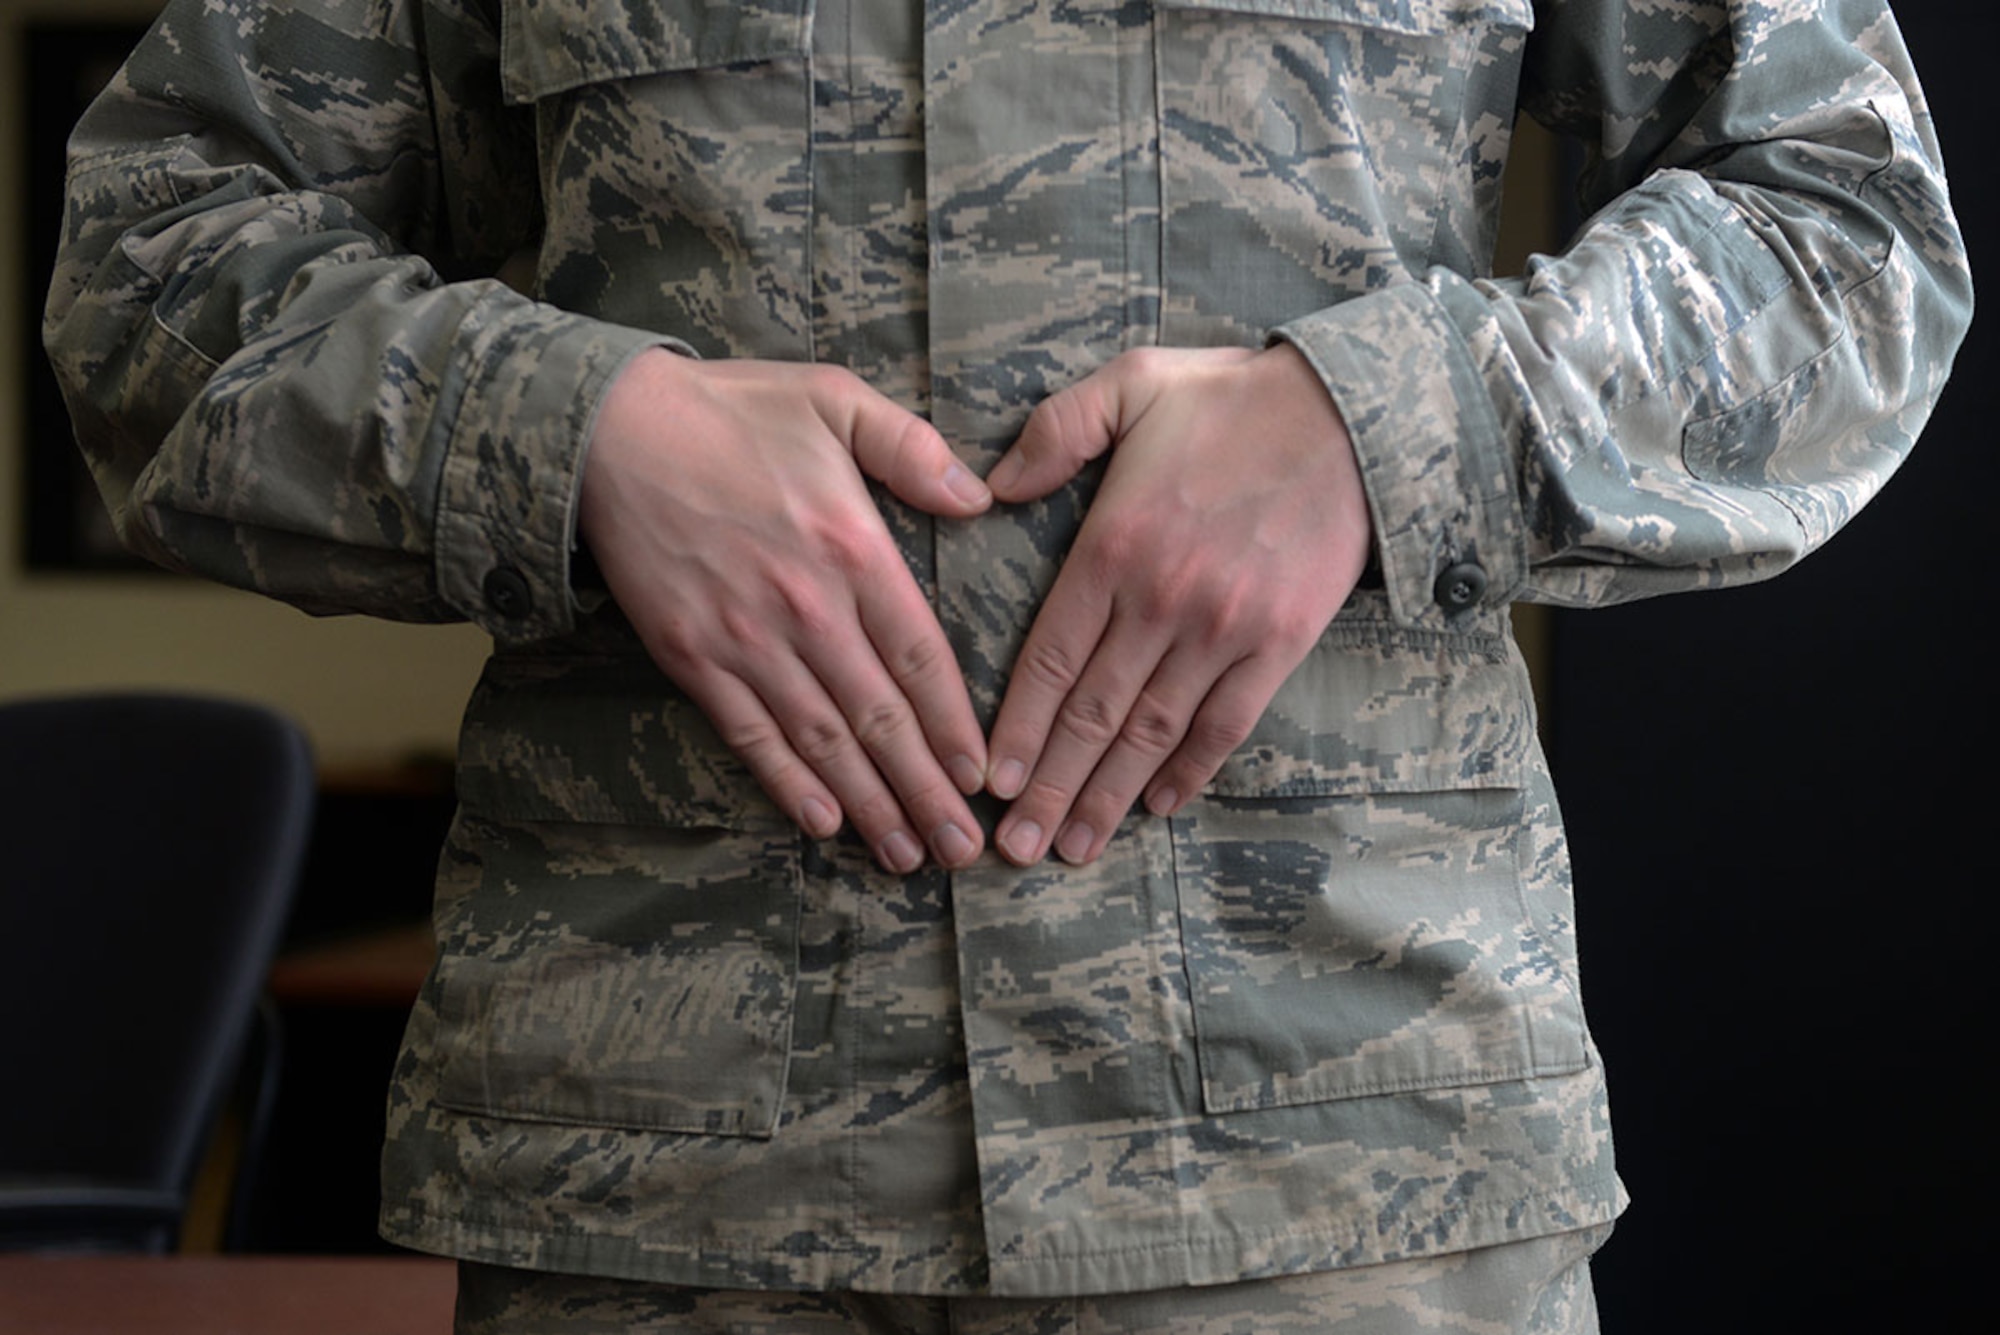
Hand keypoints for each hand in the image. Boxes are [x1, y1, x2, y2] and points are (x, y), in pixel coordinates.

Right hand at [578, 350, 992, 871]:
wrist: (611, 429)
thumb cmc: (732, 411)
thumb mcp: (836, 399)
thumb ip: (913, 449)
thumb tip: (980, 498)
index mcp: (853, 549)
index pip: (920, 658)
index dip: (954, 725)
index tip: (983, 776)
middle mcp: (807, 608)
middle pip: (881, 718)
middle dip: (926, 791)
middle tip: (963, 850)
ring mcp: (746, 639)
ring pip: (822, 741)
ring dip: (869, 805)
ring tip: (908, 855)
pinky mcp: (693, 657)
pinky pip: (750, 734)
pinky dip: (788, 783)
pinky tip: (823, 823)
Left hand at [983, 343, 1372, 865]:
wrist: (1353, 416)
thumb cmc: (1232, 399)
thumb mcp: (1130, 384)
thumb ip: (1055, 431)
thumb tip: (991, 485)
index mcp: (1113, 546)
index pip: (1050, 659)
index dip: (1017, 728)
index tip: (990, 782)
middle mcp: (1163, 601)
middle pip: (1092, 715)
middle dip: (1048, 788)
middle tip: (1013, 850)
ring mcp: (1224, 630)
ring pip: (1152, 733)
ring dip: (1108, 797)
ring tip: (1072, 849)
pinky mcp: (1280, 644)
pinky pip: (1225, 725)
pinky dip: (1190, 771)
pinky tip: (1157, 807)